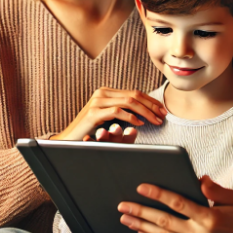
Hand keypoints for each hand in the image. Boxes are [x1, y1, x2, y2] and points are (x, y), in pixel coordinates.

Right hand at [52, 87, 166, 140]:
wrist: (69, 140)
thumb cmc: (91, 131)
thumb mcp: (109, 119)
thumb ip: (123, 112)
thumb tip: (145, 113)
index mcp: (107, 92)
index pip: (135, 93)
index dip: (151, 101)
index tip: (163, 110)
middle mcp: (102, 93)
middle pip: (134, 95)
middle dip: (152, 105)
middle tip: (163, 116)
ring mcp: (97, 102)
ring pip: (129, 102)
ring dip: (145, 112)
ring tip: (155, 121)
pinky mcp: (94, 113)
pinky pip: (117, 111)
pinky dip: (131, 117)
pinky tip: (140, 124)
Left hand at [117, 176, 232, 232]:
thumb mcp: (232, 197)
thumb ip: (214, 189)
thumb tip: (198, 179)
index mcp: (210, 219)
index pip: (178, 204)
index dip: (158, 194)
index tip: (141, 187)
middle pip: (165, 222)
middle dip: (141, 213)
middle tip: (122, 206)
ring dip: (142, 227)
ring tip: (126, 218)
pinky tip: (142, 231)